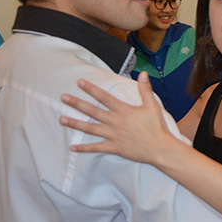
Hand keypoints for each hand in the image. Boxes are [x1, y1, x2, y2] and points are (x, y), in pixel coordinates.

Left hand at [59, 71, 179, 163]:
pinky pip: (96, 148)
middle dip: (76, 103)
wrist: (159, 148)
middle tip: (63, 97)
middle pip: (92, 111)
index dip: (91, 89)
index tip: (79, 82)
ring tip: (61, 119)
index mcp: (123, 110)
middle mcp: (114, 122)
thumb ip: (145, 89)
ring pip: (89, 128)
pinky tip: (73, 147)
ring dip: (75, 124)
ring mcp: (112, 135)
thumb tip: (143, 73)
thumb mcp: (152, 106)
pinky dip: (84, 148)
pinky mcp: (113, 147)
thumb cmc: (157, 127)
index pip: (103, 97)